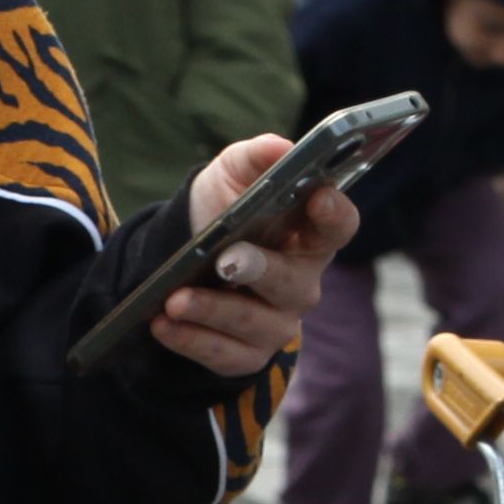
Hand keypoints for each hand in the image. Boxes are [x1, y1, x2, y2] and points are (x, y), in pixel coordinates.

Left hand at [144, 134, 356, 378]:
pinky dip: (192, 339)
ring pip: (255, 324)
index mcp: (309, 235)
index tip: (317, 197)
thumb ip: (256, 157)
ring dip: (213, 311)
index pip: (339, 226)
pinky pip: (225, 354)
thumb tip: (280, 148)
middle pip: (294, 283)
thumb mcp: (232, 175)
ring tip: (175, 300)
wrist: (181, 259)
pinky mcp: (246, 355)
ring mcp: (277, 322)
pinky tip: (164, 323)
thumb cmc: (221, 211)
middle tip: (226, 261)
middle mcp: (301, 282)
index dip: (334, 213)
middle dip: (260, 270)